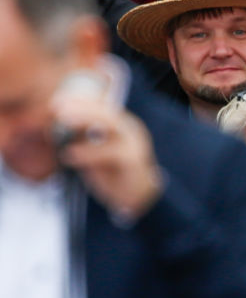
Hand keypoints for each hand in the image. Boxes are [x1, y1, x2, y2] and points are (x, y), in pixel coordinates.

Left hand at [53, 93, 162, 220]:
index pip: (101, 107)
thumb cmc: (112, 173)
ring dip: (86, 120)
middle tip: (58, 107)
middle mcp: (129, 129)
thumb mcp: (92, 153)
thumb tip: (57, 126)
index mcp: (120, 125)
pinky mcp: (134, 160)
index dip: (80, 102)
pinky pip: (111, 152)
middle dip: (82, 107)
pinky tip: (70, 154)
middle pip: (107, 111)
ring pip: (113, 123)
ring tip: (63, 119)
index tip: (57, 100)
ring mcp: (134, 143)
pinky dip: (89, 152)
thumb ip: (81, 139)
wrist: (137, 196)